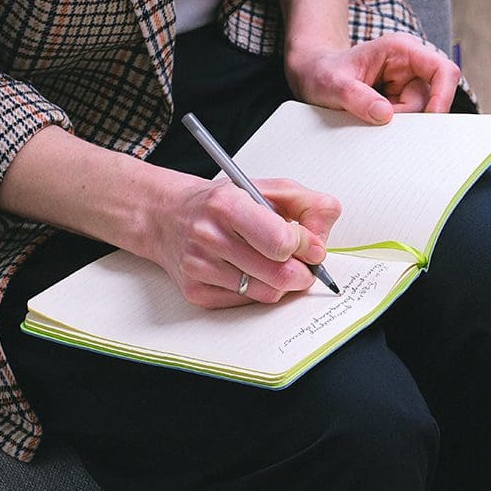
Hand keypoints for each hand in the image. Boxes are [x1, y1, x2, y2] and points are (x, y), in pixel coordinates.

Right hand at [149, 171, 341, 307]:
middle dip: (303, 272)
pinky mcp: (196, 292)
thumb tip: (324, 234)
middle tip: (305, 264)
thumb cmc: (220, 203)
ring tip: (276, 264)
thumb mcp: (265, 188)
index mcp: (227, 205)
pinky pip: (247, 302)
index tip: (312, 246)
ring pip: (267, 293)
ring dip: (282, 283)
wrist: (167, 216)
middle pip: (279, 275)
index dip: (307, 247)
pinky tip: (251, 272)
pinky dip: (259, 290)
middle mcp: (209, 237)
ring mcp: (200, 268)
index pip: (282, 242)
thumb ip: (306, 204)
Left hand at [284, 33, 461, 124]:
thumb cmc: (322, 72)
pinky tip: (369, 121)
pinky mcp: (400, 104)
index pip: (443, 71)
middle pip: (430, 102)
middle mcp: (410, 68)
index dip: (443, 96)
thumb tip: (385, 115)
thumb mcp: (333, 84)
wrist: (312, 77)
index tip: (429, 119)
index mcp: (402, 51)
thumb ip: (357, 98)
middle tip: (375, 120)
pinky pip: (406, 124)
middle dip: (408, 119)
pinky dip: (391, 130)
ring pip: (418, 117)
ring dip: (396, 126)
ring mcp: (406, 87)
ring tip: (365, 117)